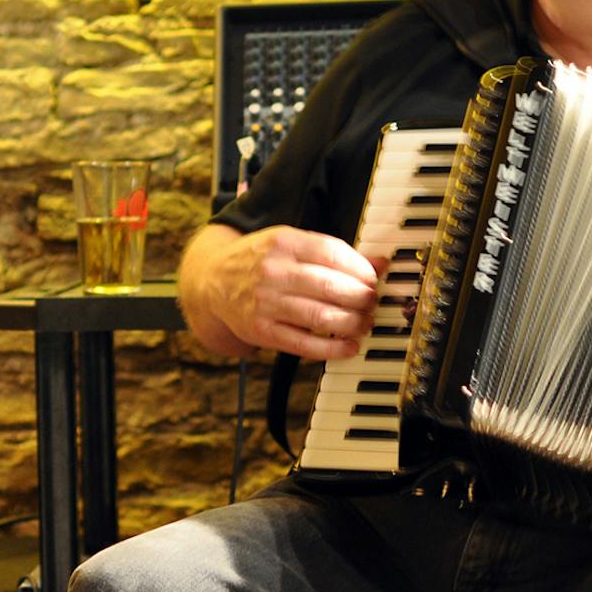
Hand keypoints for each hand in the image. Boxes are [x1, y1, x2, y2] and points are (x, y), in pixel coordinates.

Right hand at [197, 224, 384, 361]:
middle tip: (372, 303)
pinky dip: (332, 348)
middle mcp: (273, 272)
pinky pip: (304, 344)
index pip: (331, 252)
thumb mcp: (290, 245)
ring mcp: (266, 303)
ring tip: (364, 324)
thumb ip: (332, 253)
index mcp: (283, 242)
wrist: (212, 281)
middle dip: (361, 298)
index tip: (373, 279)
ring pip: (321, 317)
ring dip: (351, 324)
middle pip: (329, 286)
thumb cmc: (259, 261)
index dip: (360, 268)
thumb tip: (380, 263)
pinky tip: (349, 347)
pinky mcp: (262, 331)